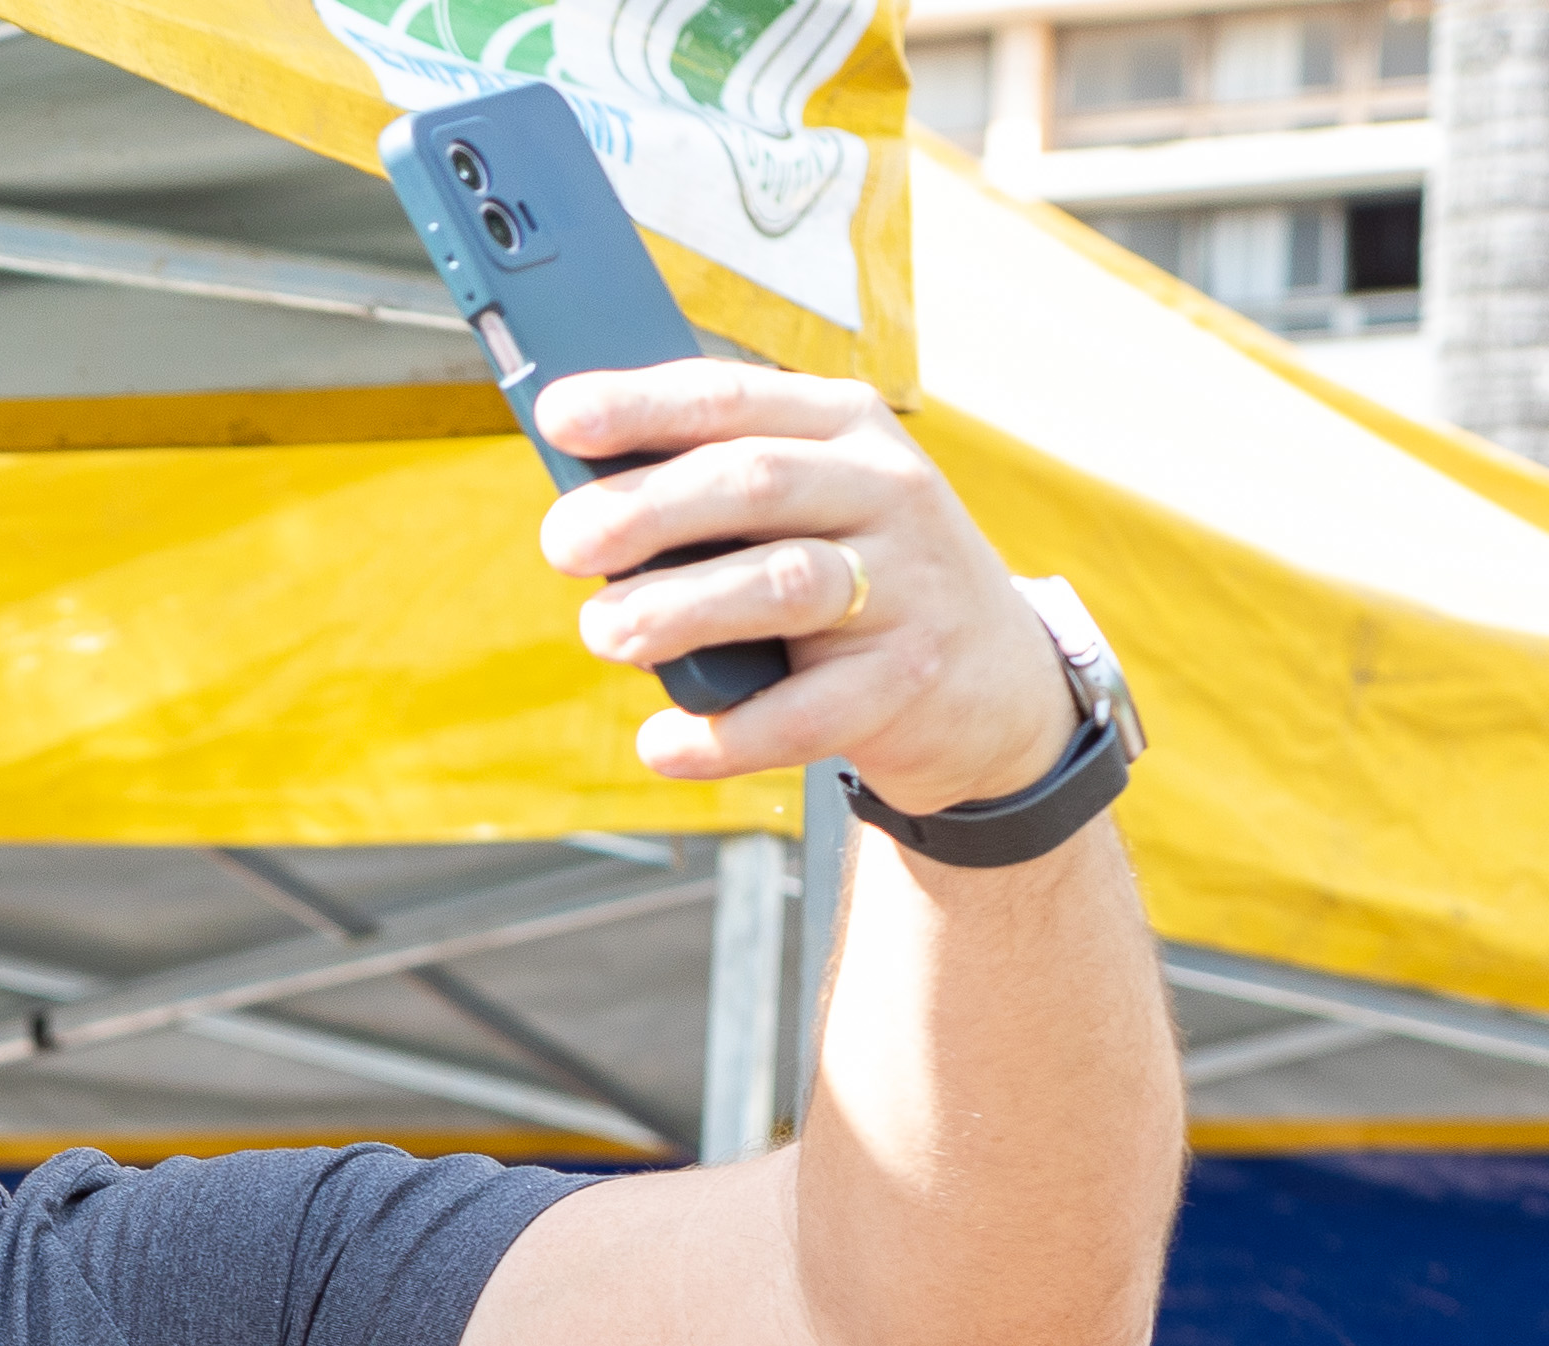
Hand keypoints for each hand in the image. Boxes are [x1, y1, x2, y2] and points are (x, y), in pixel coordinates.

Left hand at [526, 363, 1078, 814]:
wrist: (989, 683)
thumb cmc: (856, 581)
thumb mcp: (809, 508)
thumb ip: (716, 498)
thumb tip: (584, 510)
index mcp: (845, 427)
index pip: (734, 398)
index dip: (641, 405)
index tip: (558, 415)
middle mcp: (886, 489)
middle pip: (751, 483)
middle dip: (644, 510)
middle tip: (562, 543)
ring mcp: (906, 585)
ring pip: (779, 584)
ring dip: (676, 610)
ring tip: (603, 633)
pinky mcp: (907, 681)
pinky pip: (801, 713)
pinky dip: (721, 735)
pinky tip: (661, 744)